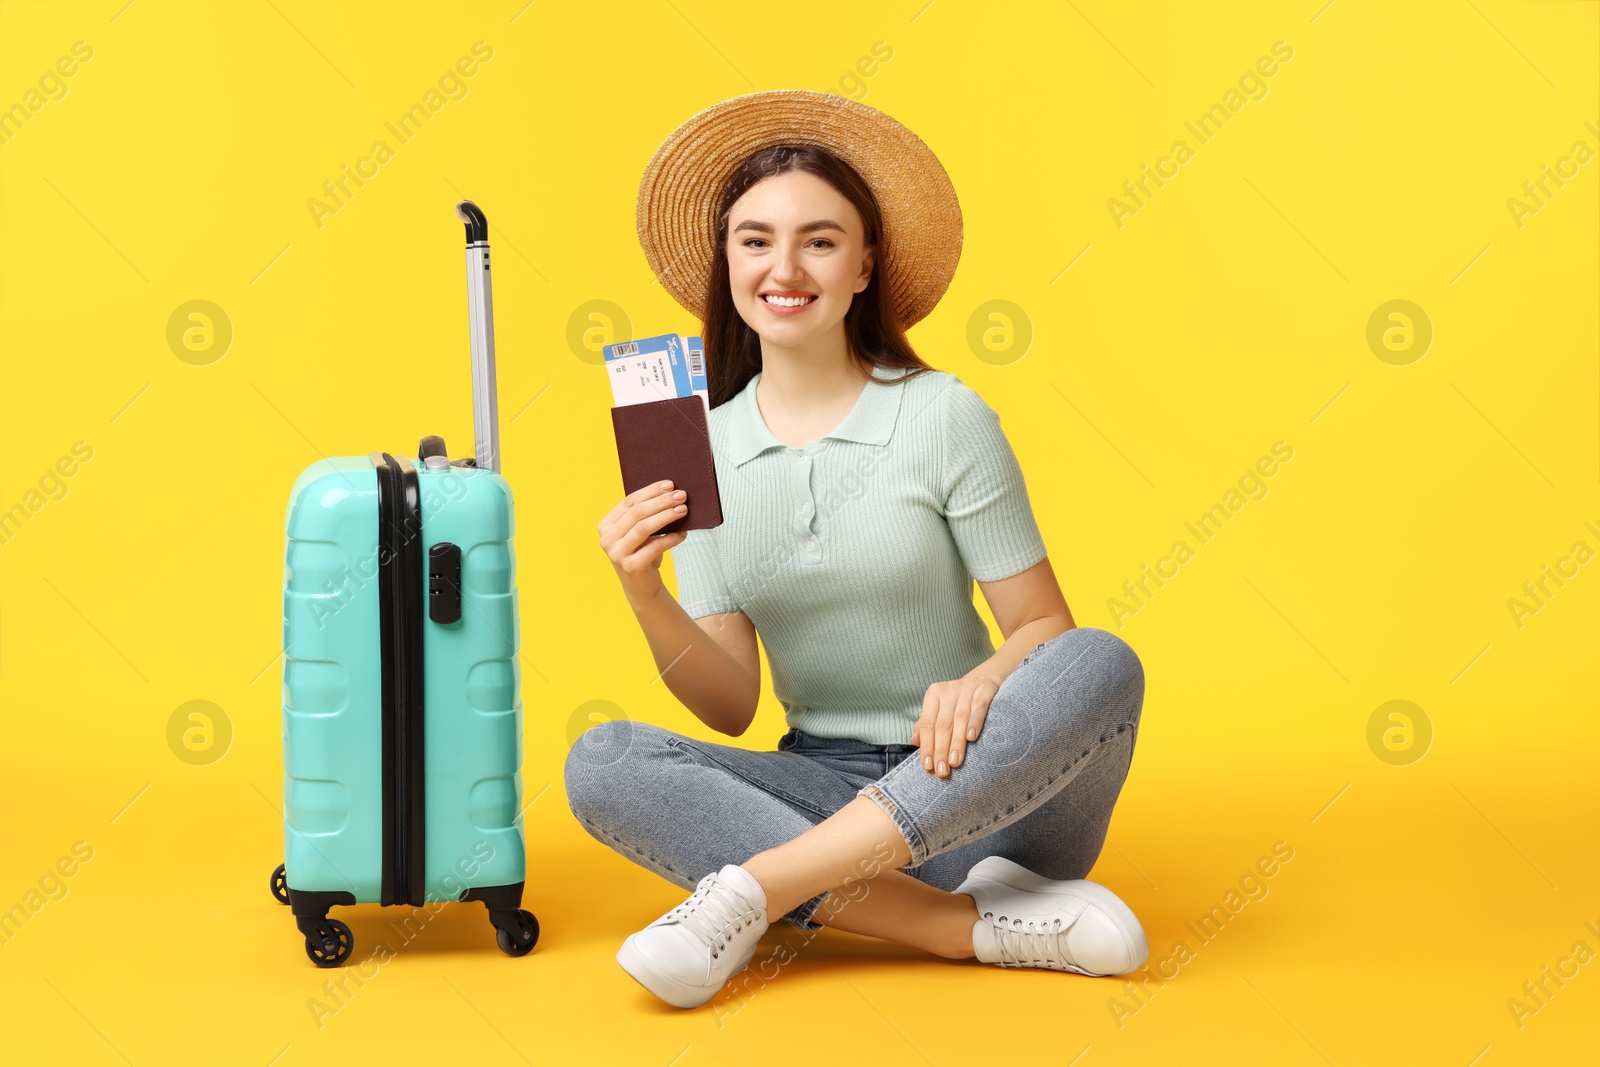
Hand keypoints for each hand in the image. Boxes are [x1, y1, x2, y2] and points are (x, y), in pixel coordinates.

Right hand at [598, 480, 688, 606]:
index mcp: (606, 525)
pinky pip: (654, 547)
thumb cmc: (643, 553)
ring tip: (683, 510)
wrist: (642, 587)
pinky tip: (683, 533)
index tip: (670, 484)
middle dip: (661, 501)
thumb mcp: (641, 533)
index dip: (650, 491)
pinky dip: (670, 538)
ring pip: (643, 528)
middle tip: (681, 495)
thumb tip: (671, 493)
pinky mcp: (630, 567)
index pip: (629, 502)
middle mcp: (606, 539)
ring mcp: (616, 554)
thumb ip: (646, 516)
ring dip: (666, 516)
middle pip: (637, 513)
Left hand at [910, 668, 1004, 778]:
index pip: (928, 724)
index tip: (928, 766)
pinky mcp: (985, 689)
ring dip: (956, 742)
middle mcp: (949, 690)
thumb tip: (915, 741)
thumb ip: (927, 725)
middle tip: (942, 770)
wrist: (985, 680)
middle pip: (942, 724)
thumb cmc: (958, 702)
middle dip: (941, 749)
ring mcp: (967, 688)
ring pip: (960, 718)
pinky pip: (979, 707)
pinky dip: (974, 722)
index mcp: (934, 695)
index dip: (927, 746)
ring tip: (955, 762)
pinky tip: (971, 738)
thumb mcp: (940, 710)